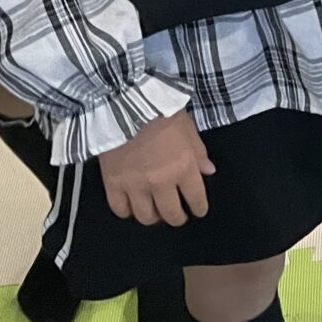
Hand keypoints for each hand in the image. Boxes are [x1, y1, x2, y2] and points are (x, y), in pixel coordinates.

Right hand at [99, 112, 213, 226]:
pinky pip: (120, 209)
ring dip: (153, 218)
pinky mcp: (113, 183)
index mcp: (183, 167)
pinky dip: (127, 211)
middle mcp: (161, 182)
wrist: (125, 103)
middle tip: (178, 216)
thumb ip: (198, 152)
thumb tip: (208, 171)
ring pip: (145, 216)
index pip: (196, 198)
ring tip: (155, 213)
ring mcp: (135, 185)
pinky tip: (131, 207)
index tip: (199, 210)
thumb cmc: (160, 111)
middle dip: (178, 218)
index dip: (199, 208)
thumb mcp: (188, 127)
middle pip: (171, 214)